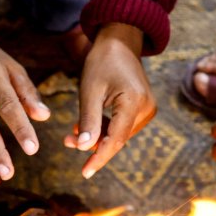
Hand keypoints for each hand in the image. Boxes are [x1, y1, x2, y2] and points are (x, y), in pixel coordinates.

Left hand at [70, 23, 155, 178]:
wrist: (120, 42)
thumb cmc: (102, 62)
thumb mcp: (89, 91)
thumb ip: (88, 120)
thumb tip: (84, 149)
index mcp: (134, 102)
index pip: (116, 140)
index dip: (99, 158)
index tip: (85, 173)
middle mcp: (146, 108)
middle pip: (117, 139)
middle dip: (92, 145)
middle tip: (67, 141)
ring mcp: (148, 109)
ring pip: (119, 135)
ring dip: (97, 137)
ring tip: (73, 133)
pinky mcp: (144, 109)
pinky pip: (122, 127)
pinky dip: (104, 129)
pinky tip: (87, 126)